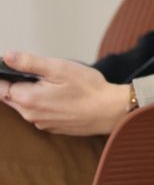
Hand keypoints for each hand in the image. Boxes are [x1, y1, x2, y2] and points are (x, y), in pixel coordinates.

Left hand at [0, 50, 129, 135]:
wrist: (112, 111)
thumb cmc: (89, 89)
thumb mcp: (60, 68)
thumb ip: (30, 62)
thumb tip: (7, 56)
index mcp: (27, 99)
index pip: (0, 87)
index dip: (2, 75)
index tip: (10, 67)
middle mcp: (30, 115)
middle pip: (11, 97)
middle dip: (17, 83)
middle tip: (38, 73)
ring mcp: (41, 123)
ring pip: (25, 106)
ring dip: (31, 94)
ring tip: (53, 84)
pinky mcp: (52, 128)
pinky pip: (39, 114)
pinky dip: (43, 104)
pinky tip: (61, 97)